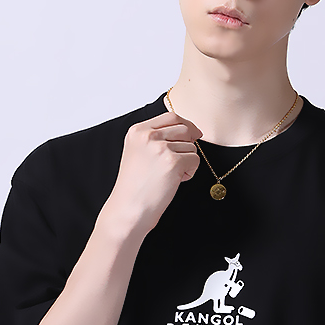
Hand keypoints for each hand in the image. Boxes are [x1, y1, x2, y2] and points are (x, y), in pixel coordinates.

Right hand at [99, 111, 202, 235]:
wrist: (128, 208)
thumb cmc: (135, 186)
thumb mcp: (139, 152)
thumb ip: (157, 137)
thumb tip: (190, 129)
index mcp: (137, 131)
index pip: (171, 116)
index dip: (186, 125)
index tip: (193, 134)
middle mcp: (148, 135)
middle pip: (185, 129)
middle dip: (188, 145)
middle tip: (178, 163)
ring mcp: (160, 147)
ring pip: (191, 146)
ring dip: (187, 161)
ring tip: (169, 175)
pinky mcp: (172, 162)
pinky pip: (195, 160)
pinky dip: (190, 172)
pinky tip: (175, 181)